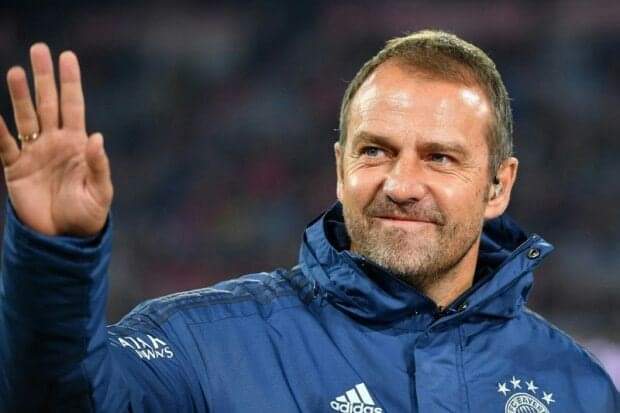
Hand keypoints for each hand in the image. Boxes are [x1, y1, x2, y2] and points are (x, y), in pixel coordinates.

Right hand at [0, 43, 112, 236]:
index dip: (70, 82)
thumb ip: (98, 166)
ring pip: (25, 118)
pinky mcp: (15, 169)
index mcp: (78, 145)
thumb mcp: (100, 192)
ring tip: (17, 72)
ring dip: (20, 96)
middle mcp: (55, 143)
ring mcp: (34, 153)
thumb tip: (97, 137)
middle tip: (39, 50)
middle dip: (44, 78)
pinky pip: (4, 146)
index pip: (74, 106)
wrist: (63, 239)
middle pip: (48, 104)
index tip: (67, 56)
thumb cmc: (88, 216)